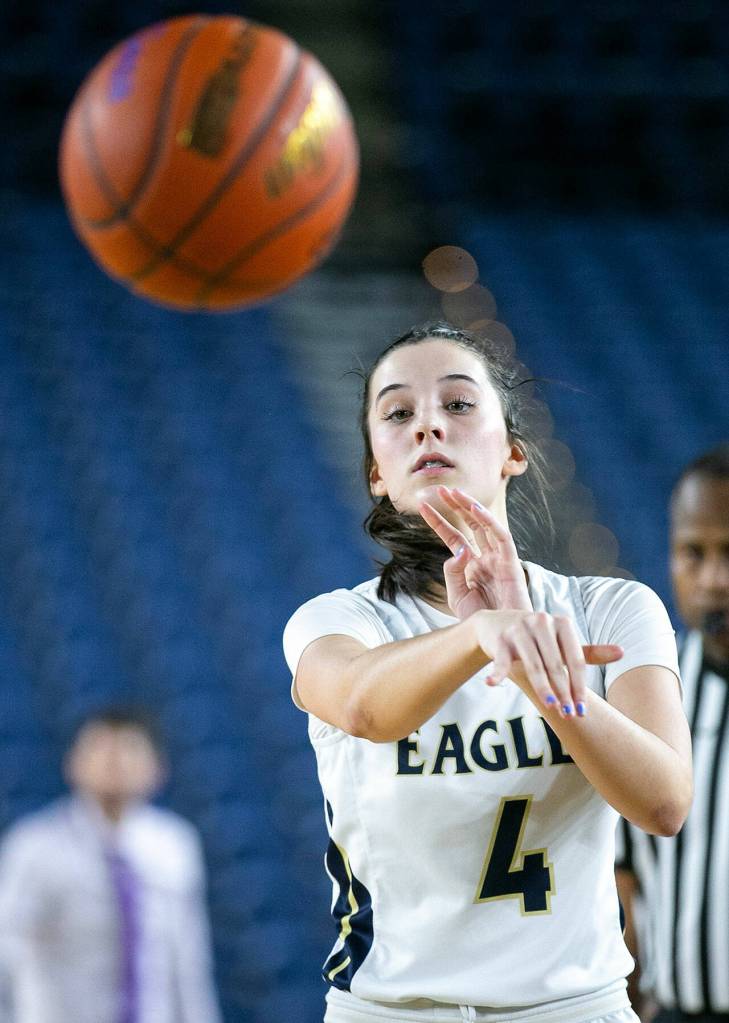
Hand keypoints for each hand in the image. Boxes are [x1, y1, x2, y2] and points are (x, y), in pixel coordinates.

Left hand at [419, 486, 531, 617]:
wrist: (501, 637)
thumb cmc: (481, 621)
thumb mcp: (457, 597)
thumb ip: (453, 573)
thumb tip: (458, 550)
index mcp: (472, 566)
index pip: (454, 537)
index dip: (438, 521)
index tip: (421, 507)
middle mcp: (486, 558)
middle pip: (470, 525)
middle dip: (455, 506)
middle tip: (439, 489)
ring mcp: (499, 559)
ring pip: (485, 525)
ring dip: (470, 507)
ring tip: (454, 492)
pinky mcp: (512, 564)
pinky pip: (502, 537)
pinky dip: (490, 522)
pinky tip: (476, 509)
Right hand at [472, 609, 623, 717]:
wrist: (495, 625)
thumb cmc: (536, 638)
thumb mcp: (562, 642)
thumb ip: (589, 651)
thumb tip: (622, 652)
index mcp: (562, 623)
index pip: (575, 660)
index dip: (579, 686)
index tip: (582, 709)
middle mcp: (541, 622)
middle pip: (556, 664)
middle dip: (563, 692)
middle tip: (569, 715)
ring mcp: (520, 629)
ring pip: (533, 664)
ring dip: (542, 687)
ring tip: (551, 706)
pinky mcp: (500, 638)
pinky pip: (501, 659)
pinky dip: (497, 672)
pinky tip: (493, 684)